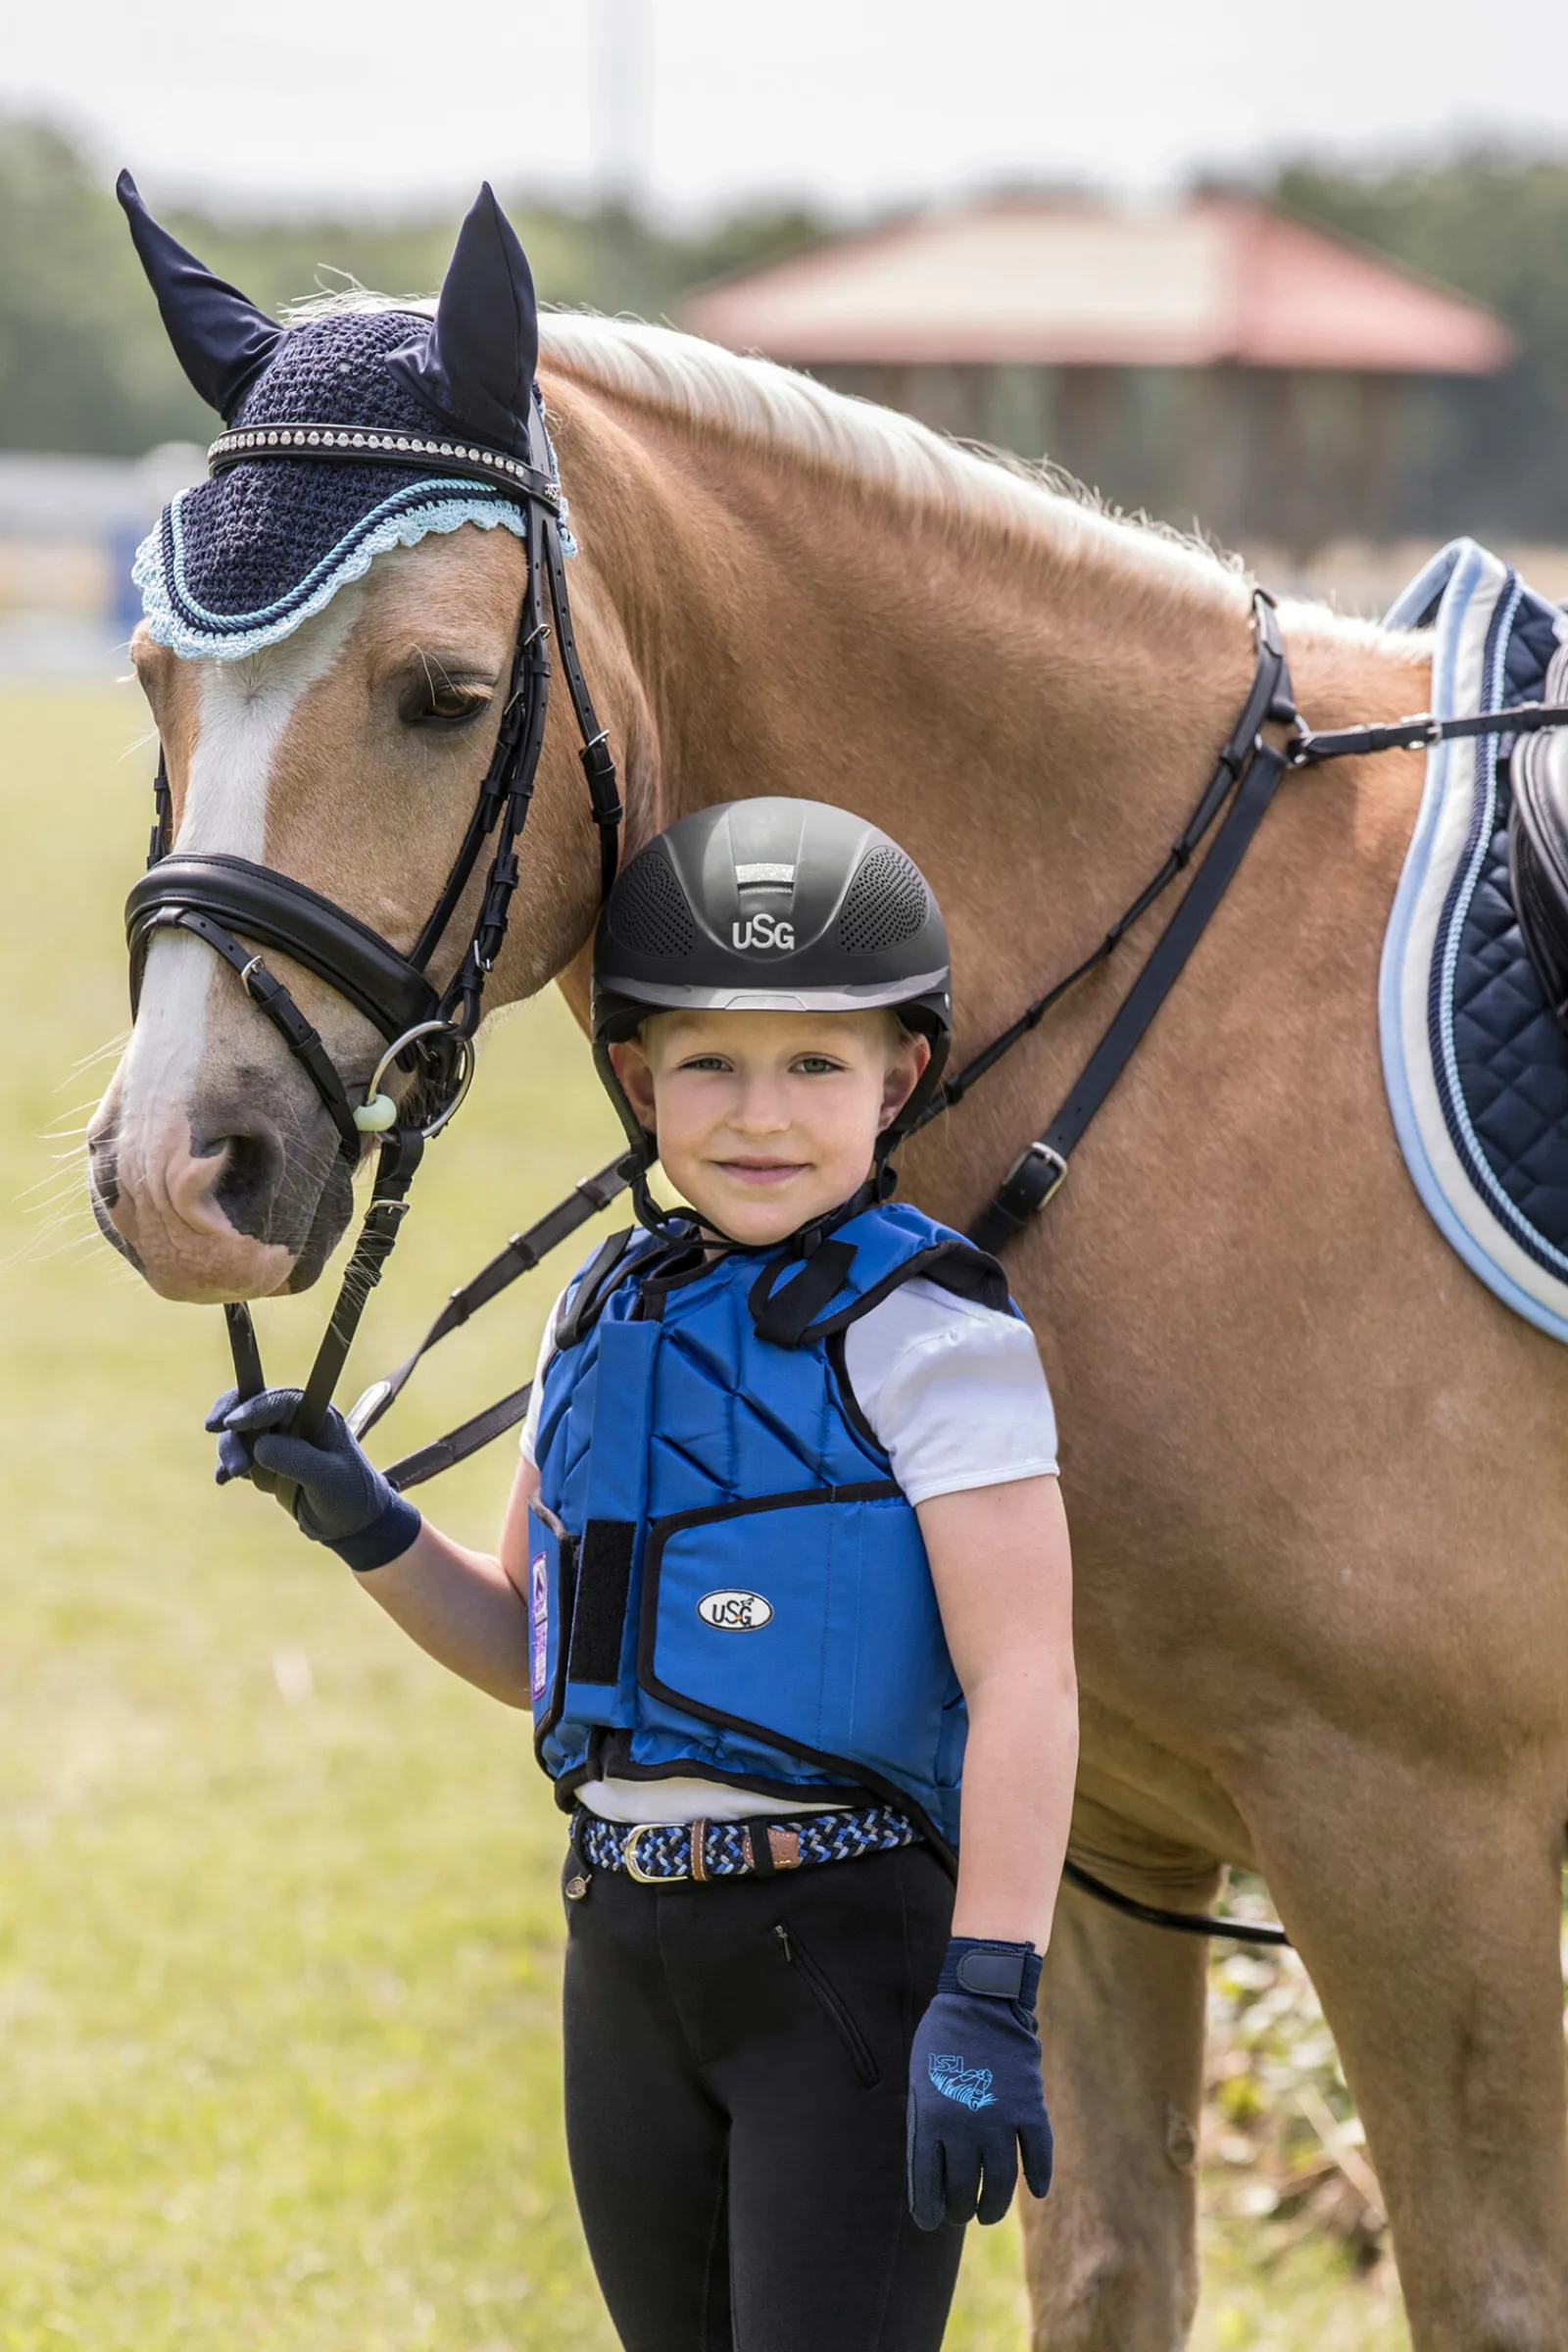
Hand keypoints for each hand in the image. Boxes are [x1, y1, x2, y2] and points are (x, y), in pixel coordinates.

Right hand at [206, 1387, 420, 1569]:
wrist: (349, 1523)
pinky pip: (237, 1455)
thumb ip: (296, 1459)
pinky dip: (226, 1465)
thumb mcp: (328, 1477)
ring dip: (230, 1449)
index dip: (254, 1406)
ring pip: (239, 1432)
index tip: (232, 1423)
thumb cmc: (348, 1494)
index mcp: (316, 1414)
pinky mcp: (264, 1461)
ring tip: (233, 1474)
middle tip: (214, 1432)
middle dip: (231, 1421)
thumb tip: (259, 1446)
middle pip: (251, 1406)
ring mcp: (277, 1439)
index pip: (281, 1400)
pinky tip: (223, 1479)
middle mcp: (294, 1420)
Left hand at [907, 1937, 1052, 2228]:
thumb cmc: (942, 2042)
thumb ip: (924, 2128)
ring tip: (988, 2214)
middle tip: (961, 2215)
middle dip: (961, 2210)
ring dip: (995, 2205)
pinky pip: (1038, 2153)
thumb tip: (929, 2176)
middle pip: (965, 2188)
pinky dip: (1039, 2176)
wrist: (980, 1999)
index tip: (931, 2222)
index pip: (928, 2183)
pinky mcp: (1030, 2106)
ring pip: (1001, 2180)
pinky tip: (1035, 2191)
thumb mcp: (920, 2083)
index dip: (928, 2209)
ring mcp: (1001, 2117)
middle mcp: (965, 2125)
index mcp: (931, 2119)